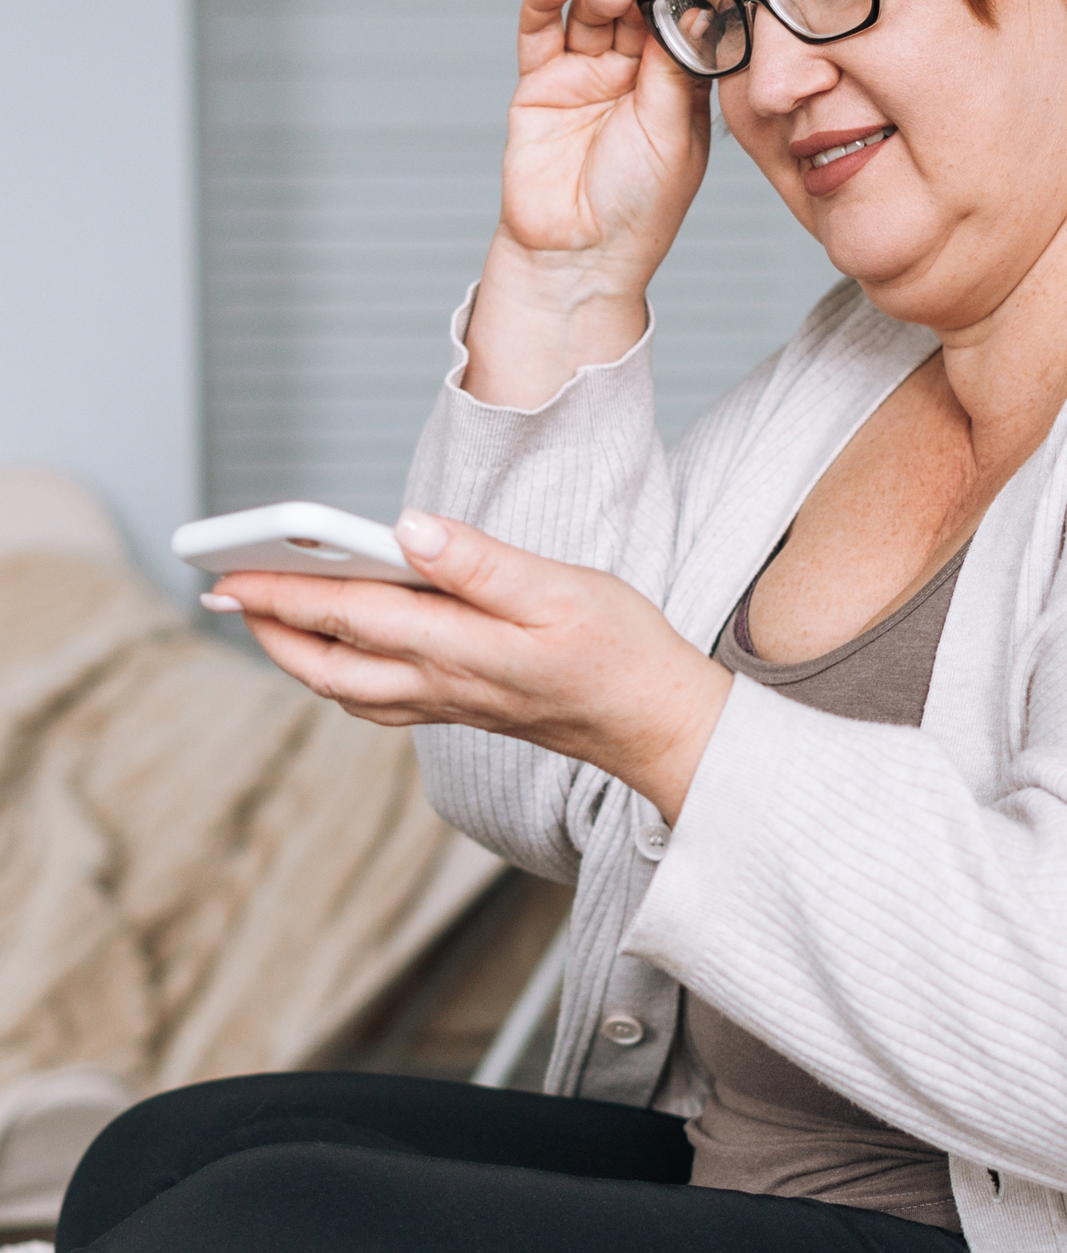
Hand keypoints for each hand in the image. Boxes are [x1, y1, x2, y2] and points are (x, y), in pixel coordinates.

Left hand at [209, 511, 731, 823]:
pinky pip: (378, 701)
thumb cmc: (621, 650)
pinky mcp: (464, 710)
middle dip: (269, 627)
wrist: (657, 724)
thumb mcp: (562, 590)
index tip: (230, 570)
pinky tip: (342, 655)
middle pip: (329, 662)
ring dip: (297, 655)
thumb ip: (481, 563)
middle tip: (223, 590)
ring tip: (266, 616)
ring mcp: (450, 704)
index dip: (283, 592)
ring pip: (347, 688)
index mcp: (460, 647)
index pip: (350, 616)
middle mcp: (442, 684)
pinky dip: (341, 677)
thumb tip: (409, 529)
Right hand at [467, 0, 712, 405]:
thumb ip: (674, 68)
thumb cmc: (639, 205)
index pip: (682, 27)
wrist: (578, 253)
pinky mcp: (540, 84)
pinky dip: (546, 1)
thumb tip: (692, 7)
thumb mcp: (671, 132)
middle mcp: (632, 78)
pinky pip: (540, 32)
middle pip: (637, 12)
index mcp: (677, 90)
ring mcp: (585, 78)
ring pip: (593, 14)